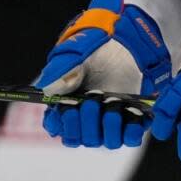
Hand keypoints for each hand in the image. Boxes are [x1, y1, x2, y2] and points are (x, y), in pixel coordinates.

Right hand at [37, 0, 170, 147]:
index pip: (56, 124)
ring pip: (104, 141)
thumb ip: (61, 70)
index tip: (62, 113)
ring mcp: (110, 119)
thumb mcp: (76, 53)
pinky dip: (130, 133)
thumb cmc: (97, 46)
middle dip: (84, 124)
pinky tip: (131, 122)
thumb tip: (48, 89)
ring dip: (106, 129)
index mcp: (68, 102)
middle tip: (89, 103)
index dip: (58, 123)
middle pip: (80, 137)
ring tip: (111, 110)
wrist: (128, 39)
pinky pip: (131, 137)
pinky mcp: (133, 118)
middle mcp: (88, 115)